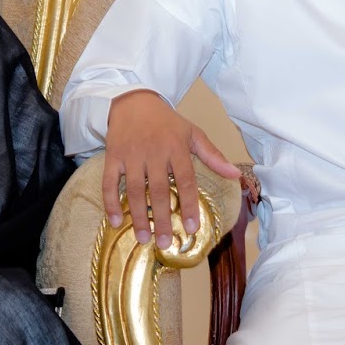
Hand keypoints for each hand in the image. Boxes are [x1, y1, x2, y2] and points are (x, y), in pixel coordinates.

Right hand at [103, 89, 238, 249]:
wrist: (133, 101)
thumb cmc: (166, 122)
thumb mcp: (192, 133)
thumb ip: (213, 156)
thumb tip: (236, 175)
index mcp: (176, 147)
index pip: (186, 180)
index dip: (190, 205)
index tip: (193, 228)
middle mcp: (153, 152)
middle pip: (158, 190)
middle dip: (161, 218)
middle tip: (165, 243)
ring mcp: (131, 155)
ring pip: (134, 190)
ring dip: (138, 216)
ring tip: (144, 239)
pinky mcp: (113, 156)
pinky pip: (109, 182)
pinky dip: (110, 202)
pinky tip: (115, 222)